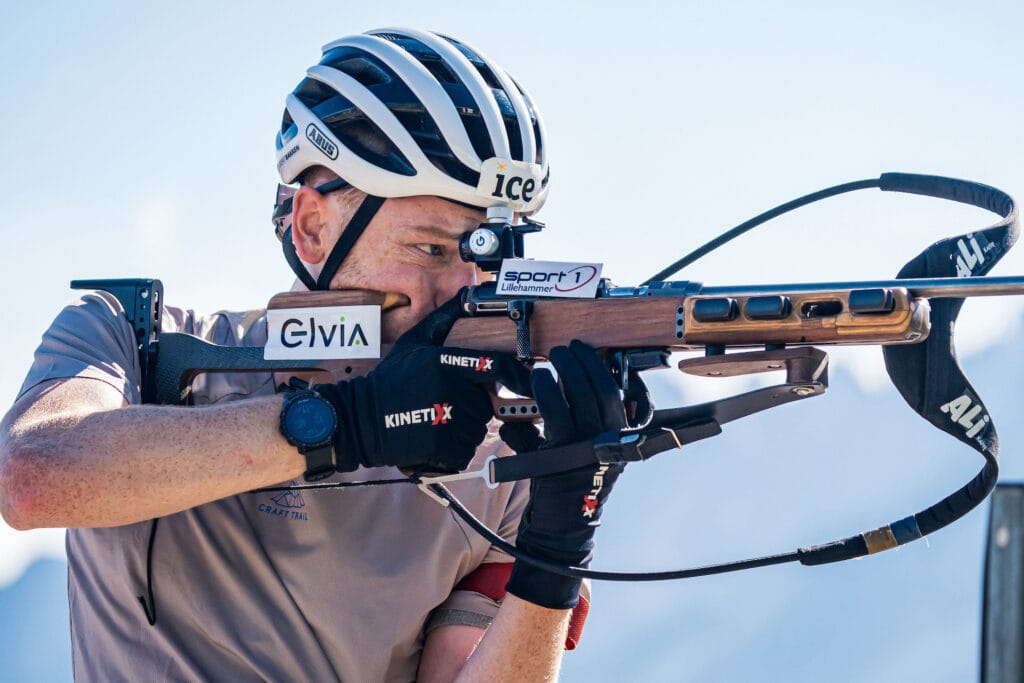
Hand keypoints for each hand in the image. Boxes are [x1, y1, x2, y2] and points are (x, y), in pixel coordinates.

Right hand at [316, 292, 530, 472]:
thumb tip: (467, 293)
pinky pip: (464, 453)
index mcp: (445, 362)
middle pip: (485, 405)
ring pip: (476, 431)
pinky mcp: (438, 446)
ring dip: (462, 432)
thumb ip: (444, 318)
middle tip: (442, 406)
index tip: (526, 383)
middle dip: (471, 408)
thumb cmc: (390, 380)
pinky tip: (431, 442)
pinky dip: (453, 453)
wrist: (360, 418)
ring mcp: (444, 419)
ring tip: (434, 422)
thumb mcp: (415, 341)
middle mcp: (448, 389)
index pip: (495, 367)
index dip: (517, 376)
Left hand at [500, 340, 626, 608]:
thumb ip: (586, 422)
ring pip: (580, 398)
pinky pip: (554, 415)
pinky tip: (537, 381)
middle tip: (566, 349)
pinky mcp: (561, 457)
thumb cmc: (572, 485)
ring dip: (562, 373)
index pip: (622, 395)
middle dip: (583, 363)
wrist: (564, 528)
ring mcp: (587, 450)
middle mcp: (610, 444)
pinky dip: (544, 393)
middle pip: (602, 390)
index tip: (591, 352)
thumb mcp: (589, 451)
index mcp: (621, 440)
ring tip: (548, 361)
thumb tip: (568, 384)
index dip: (605, 369)